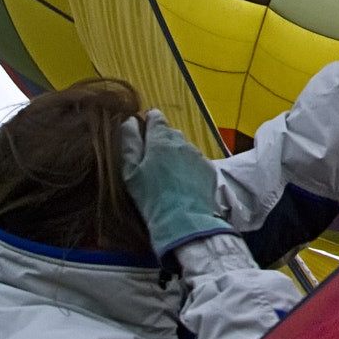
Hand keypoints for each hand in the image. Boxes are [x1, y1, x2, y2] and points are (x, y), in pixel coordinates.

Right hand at [118, 111, 231, 254]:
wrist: (183, 220)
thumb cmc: (151, 197)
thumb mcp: (130, 171)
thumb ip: (129, 142)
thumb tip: (130, 121)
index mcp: (160, 140)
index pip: (156, 118)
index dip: (150, 121)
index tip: (145, 130)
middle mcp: (182, 142)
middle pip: (171, 134)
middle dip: (162, 142)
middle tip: (153, 162)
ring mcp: (198, 155)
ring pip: (185, 148)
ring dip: (177, 156)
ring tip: (169, 176)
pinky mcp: (209, 169)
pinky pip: (197, 162)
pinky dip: (190, 168)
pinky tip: (183, 184)